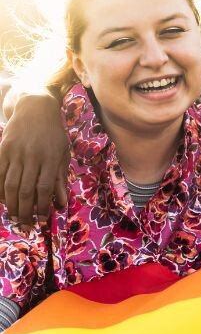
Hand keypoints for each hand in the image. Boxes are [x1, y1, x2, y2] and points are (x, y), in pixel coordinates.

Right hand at [0, 93, 68, 225]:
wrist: (34, 109)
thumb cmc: (53, 134)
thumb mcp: (63, 153)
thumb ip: (61, 178)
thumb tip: (62, 203)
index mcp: (50, 158)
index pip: (45, 187)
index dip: (42, 206)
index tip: (42, 219)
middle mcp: (32, 157)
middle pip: (26, 189)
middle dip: (25, 210)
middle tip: (25, 225)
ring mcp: (15, 153)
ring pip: (10, 184)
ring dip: (11, 204)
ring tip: (14, 217)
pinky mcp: (2, 150)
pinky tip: (3, 200)